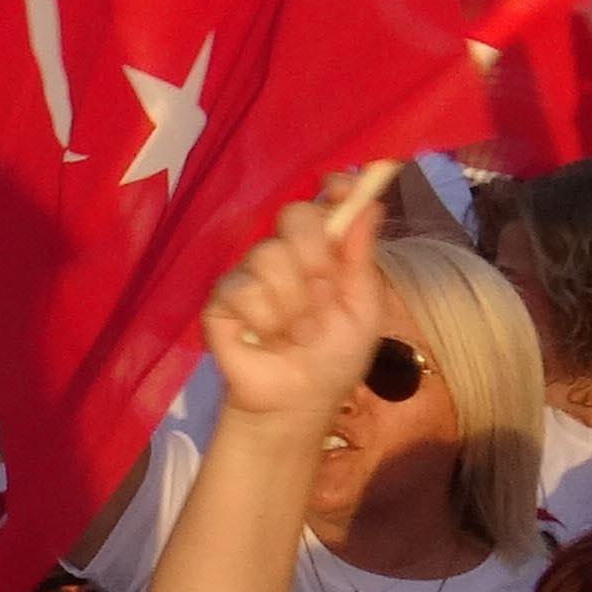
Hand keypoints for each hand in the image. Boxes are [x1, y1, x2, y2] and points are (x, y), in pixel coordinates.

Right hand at [201, 195, 387, 425]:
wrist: (298, 401)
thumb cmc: (334, 357)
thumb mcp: (363, 310)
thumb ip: (362, 257)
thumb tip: (370, 202)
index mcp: (323, 249)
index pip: (325, 200)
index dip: (335, 189)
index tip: (343, 191)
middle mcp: (285, 252)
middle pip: (295, 216)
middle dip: (315, 260)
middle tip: (323, 298)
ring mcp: (249, 273)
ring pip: (268, 257)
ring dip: (292, 306)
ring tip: (298, 334)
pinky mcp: (221, 300)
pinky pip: (241, 289)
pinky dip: (263, 320)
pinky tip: (266, 340)